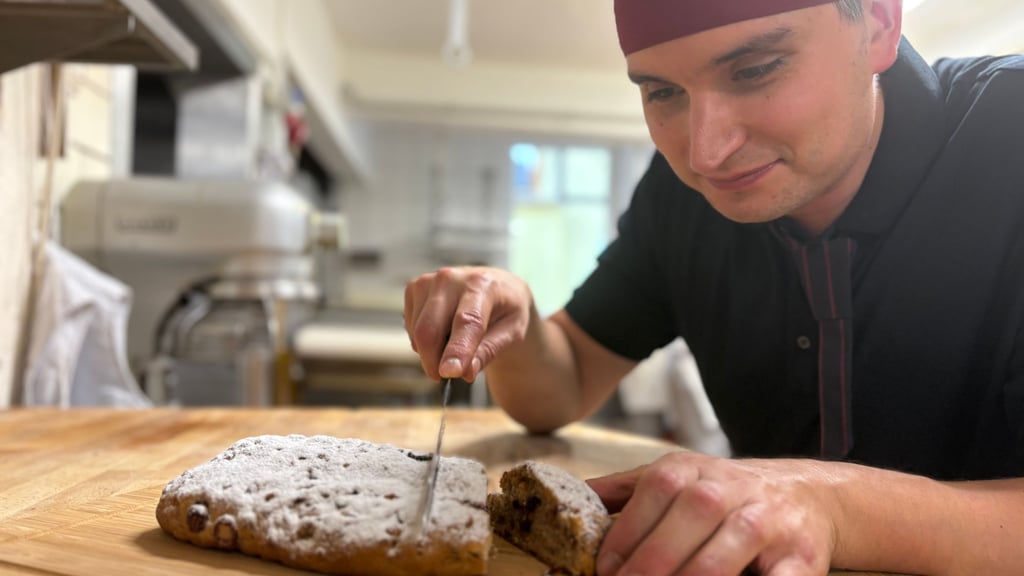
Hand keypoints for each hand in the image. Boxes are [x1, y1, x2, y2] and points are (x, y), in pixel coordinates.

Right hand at [404, 266, 532, 381]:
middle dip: (434, 362)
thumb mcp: (512, 331)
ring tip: (455, 346)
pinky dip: (423, 341)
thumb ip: (489, 351)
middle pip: (430, 330)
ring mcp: (428, 281)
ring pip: (417, 333)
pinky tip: (443, 333)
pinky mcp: (414, 288)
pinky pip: (411, 328)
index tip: (449, 373)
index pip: (466, 321)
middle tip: (447, 376)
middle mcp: (451, 278)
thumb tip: (466, 372)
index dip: (456, 349)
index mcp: (482, 285)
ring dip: (431, 353)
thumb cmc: (506, 309)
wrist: (495, 286)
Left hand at [587, 452, 838, 575]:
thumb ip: (626, 491)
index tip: (605, 568)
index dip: (629, 529)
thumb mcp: (676, 480)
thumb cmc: (724, 494)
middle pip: (695, 512)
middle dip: (657, 557)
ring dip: (699, 573)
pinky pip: (783, 575)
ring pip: (734, 543)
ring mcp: (768, 519)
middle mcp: (731, 488)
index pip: (658, 489)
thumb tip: (574, 497)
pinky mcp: (801, 554)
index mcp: (692, 470)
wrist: (806, 495)